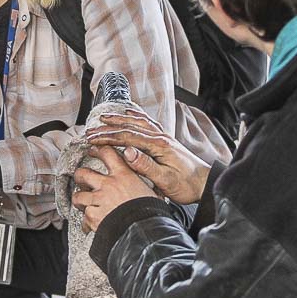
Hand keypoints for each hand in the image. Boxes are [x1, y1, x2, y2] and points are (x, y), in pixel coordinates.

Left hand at [71, 146, 158, 231]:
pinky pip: (84, 217)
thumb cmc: (151, 212)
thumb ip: (142, 185)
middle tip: (82, 181)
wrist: (144, 232)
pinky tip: (92, 224)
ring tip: (84, 204)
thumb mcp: (151, 192)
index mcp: (124, 176)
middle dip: (80, 177)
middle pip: (83, 173)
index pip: (107, 153)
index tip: (94, 150)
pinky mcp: (93, 217)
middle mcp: (108, 185)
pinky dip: (87, 222)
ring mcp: (98, 200)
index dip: (98, 150)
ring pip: (78, 196)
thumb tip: (146, 183)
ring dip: (80, 201)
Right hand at [86, 109, 210, 204]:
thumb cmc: (186, 184)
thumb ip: (146, 166)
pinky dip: (136, 116)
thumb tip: (128, 153)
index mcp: (159, 146)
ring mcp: (163, 137)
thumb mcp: (165, 180)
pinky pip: (148, 123)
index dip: (108, 137)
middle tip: (91, 129)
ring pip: (138, 122)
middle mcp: (161, 137)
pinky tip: (130, 113)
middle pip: (130, 126)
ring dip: (120, 119)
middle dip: (109, 127)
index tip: (92, 138)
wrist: (205, 183)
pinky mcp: (165, 141)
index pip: (127, 137)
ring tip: (104, 117)